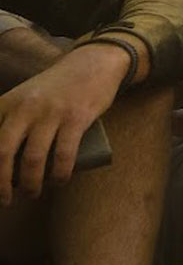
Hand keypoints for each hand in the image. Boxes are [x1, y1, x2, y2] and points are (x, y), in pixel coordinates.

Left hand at [0, 42, 126, 203]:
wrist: (92, 63)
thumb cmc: (56, 87)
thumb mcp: (22, 96)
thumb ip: (9, 119)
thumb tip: (2, 159)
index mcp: (6, 103)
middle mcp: (24, 107)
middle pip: (3, 153)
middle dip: (1, 184)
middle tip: (5, 200)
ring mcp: (50, 112)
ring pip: (33, 158)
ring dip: (31, 184)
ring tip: (34, 193)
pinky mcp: (76, 117)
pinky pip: (63, 154)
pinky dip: (60, 174)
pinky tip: (59, 182)